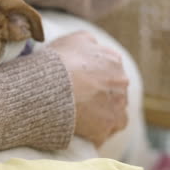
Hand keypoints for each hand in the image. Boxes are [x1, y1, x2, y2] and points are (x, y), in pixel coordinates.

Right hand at [48, 31, 128, 146]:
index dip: (92, 76)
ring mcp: (117, 105)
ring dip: (100, 112)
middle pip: (113, 90)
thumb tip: (92, 46)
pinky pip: (106, 130)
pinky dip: (96, 130)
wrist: (47, 86)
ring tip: (78, 114)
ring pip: (113, 110)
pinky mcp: (108, 125)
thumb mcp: (72, 39)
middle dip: (98, 94)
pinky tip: (82, 127)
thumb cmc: (56, 61)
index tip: (78, 81)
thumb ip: (87, 42)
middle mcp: (121, 81)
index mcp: (112, 59)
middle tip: (77, 98)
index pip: (108, 69)